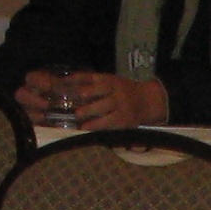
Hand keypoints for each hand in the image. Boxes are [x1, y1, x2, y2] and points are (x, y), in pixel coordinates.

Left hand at [40, 71, 163, 135]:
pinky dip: (99, 128)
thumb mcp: (109, 81)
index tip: (62, 85)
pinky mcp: (126, 121)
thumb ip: (90, 82)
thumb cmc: (122, 91)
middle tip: (76, 111)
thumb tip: (65, 83)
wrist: (147, 101)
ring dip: (92, 119)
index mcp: (111, 81)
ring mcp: (122, 108)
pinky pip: (111, 126)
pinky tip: (88, 130)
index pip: (91, 78)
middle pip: (100, 96)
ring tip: (81, 124)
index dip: (76, 81)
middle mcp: (117, 93)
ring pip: (107, 114)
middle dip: (87, 102)